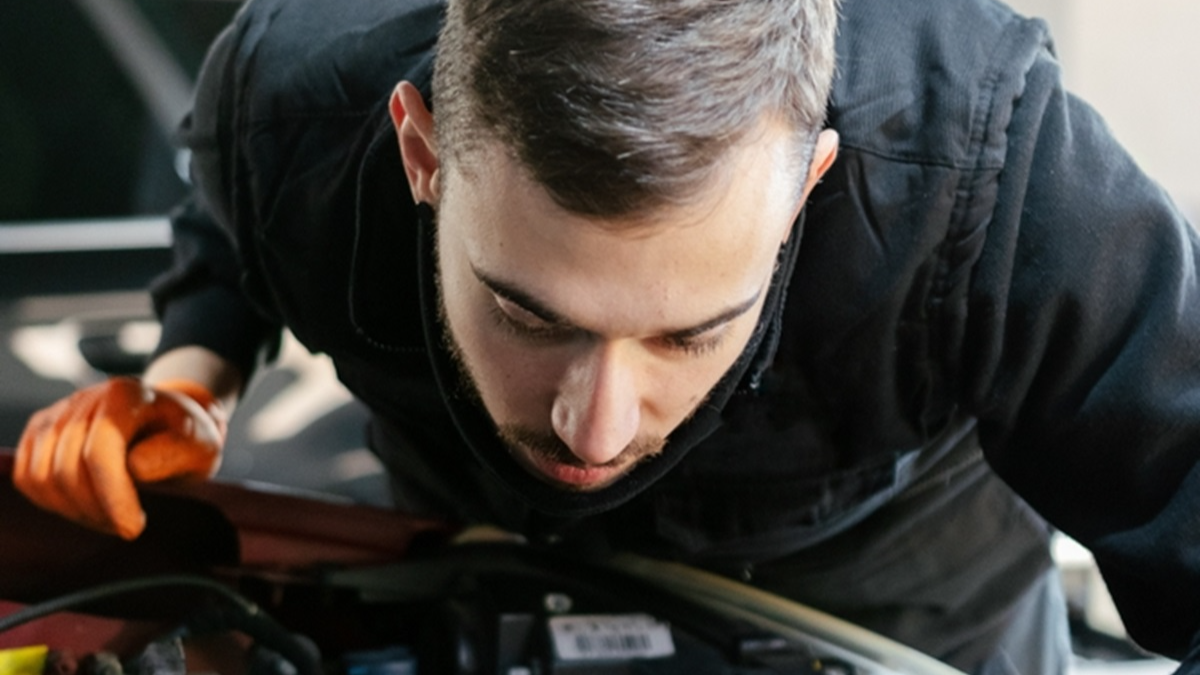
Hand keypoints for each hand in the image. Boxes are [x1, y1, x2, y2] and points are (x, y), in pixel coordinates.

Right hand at [13, 376, 227, 539]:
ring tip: (112, 517)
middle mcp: (86, 398)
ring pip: (43, 477)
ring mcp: (59, 414)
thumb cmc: (187, 438)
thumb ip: (174, 453)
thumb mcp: (202, 445)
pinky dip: (53, 503)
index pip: (100, 451)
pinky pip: (29, 478)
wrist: (169, 423)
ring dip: (76, 511)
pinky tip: (89, 508)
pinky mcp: (41, 433)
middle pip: (68, 468)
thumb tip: (134, 466)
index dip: (112, 496)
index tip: (133, 529)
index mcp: (126, 395)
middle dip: (98, 510)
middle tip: (128, 526)